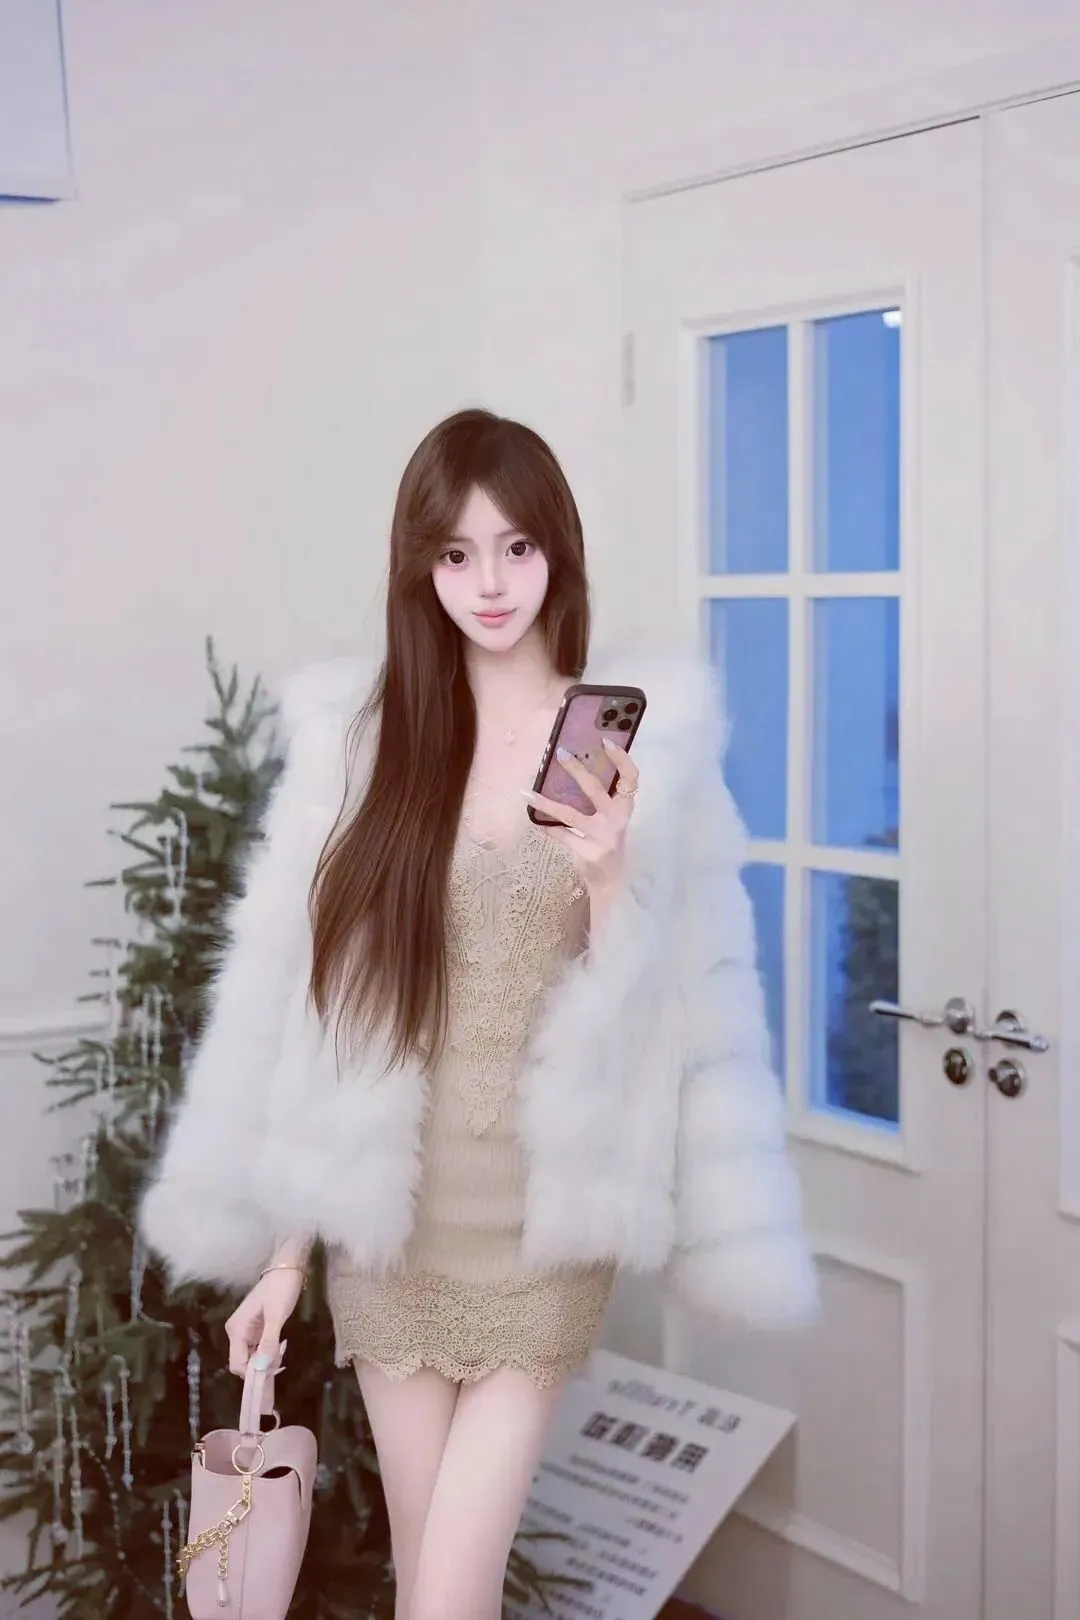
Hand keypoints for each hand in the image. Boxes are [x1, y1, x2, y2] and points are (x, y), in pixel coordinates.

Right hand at [224, 1268, 302, 1377]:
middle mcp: (236, 1332)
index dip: (253, 1372)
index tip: (273, 1370)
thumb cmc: (280, 1289)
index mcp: (237, 1330)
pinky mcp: (255, 1329)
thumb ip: (268, 1342)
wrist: (287, 1268)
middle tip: (281, 1360)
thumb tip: (262, 1368)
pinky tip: (279, 1347)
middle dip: (261, 1367)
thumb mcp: (276, 1316)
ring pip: (252, 1357)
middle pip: (243, 1362)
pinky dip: (268, 1352)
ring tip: (282, 1351)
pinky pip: (257, 1348)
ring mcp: (245, 1331)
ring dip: (266, 1360)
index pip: (237, 1364)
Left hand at [524, 738, 639, 890]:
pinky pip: (562, 835)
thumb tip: (573, 765)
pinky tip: (534, 820)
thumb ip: (601, 796)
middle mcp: (617, 819)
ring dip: (547, 803)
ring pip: (571, 814)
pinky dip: (547, 827)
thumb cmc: (607, 839)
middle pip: (596, 790)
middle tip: (560, 753)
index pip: (631, 778)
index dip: (621, 759)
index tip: (605, 741)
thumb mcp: (612, 817)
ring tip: (528, 793)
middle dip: (577, 770)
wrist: (610, 879)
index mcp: (625, 806)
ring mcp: (603, 837)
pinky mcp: (588, 852)